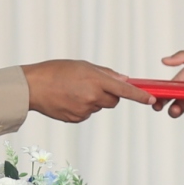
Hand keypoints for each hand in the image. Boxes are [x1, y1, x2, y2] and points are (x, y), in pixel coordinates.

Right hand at [21, 60, 154, 122]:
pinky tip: (69, 99)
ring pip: (100, 107)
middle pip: (114, 100)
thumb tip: (123, 79)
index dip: (139, 95)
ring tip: (75, 90)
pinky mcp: (77, 119)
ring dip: (94, 100)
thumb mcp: (82, 65)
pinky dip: (83, 107)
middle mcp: (92, 97)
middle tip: (93, 85)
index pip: (124, 90)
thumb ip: (105, 73)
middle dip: (110, 94)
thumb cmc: (56, 71)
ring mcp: (84, 110)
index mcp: (95, 81)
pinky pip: (88, 114)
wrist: (32, 87)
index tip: (151, 99)